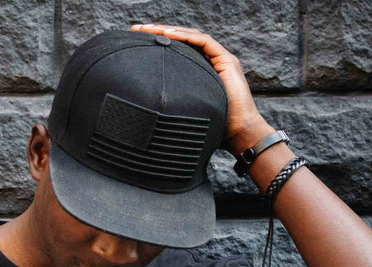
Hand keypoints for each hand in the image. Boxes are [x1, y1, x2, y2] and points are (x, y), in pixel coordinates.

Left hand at [128, 23, 270, 155]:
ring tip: (148, 29)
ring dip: (169, 30)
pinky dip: (186, 37)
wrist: (237, 133)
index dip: (157, 42)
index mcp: (200, 70)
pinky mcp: (227, 61)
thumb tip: (139, 105)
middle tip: (136, 29)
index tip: (134, 40)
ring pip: (192, 36)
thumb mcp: (182, 109)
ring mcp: (220, 59)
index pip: (177, 49)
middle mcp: (211, 61)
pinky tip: (168, 34)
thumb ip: (169, 101)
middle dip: (159, 31)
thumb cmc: (211, 127)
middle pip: (183, 39)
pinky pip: (204, 42)